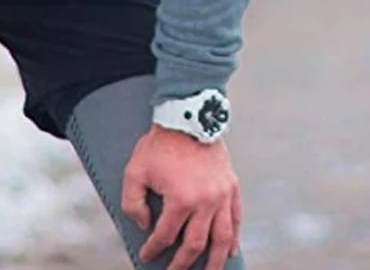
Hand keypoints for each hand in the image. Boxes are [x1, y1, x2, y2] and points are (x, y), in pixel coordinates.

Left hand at [121, 125, 240, 269]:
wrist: (187, 116)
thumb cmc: (159, 143)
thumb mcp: (135, 170)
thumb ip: (133, 203)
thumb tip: (145, 225)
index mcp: (180, 200)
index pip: (165, 236)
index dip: (153, 249)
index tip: (147, 256)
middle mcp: (205, 202)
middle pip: (195, 245)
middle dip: (182, 264)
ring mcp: (221, 195)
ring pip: (222, 239)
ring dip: (215, 262)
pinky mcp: (232, 186)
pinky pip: (236, 219)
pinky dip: (234, 238)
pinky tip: (231, 251)